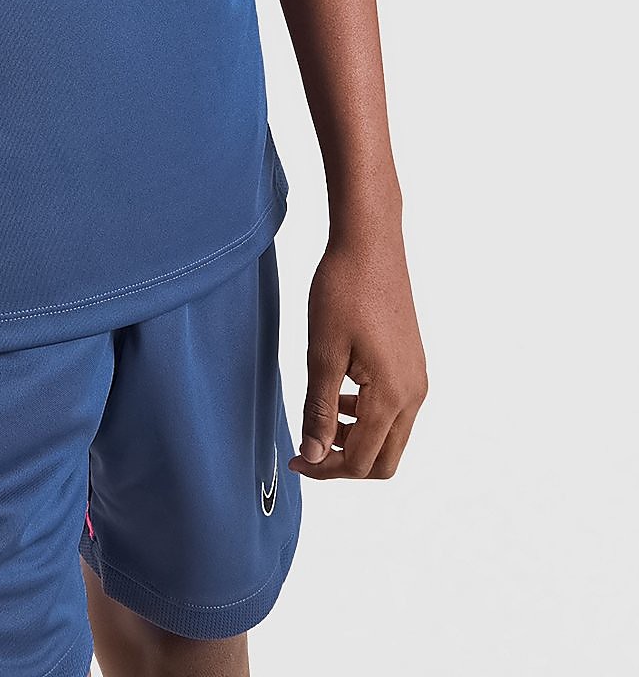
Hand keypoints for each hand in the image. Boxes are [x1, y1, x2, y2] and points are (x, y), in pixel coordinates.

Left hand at [289, 223, 427, 479]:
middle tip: (308, 450)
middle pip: (384, 460)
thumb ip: (319, 409)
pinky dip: (366, 418)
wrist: (370, 244)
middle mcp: (414, 394)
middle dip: (345, 464)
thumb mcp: (322, 352)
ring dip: (355, 440)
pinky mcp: (413, 366)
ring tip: (319, 418)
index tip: (296, 460)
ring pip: (390, 438)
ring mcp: (417, 380)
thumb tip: (314, 456)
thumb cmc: (343, 290)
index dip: (326, 469)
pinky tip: (338, 394)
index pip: (362, 461)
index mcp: (392, 395)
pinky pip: (394, 412)